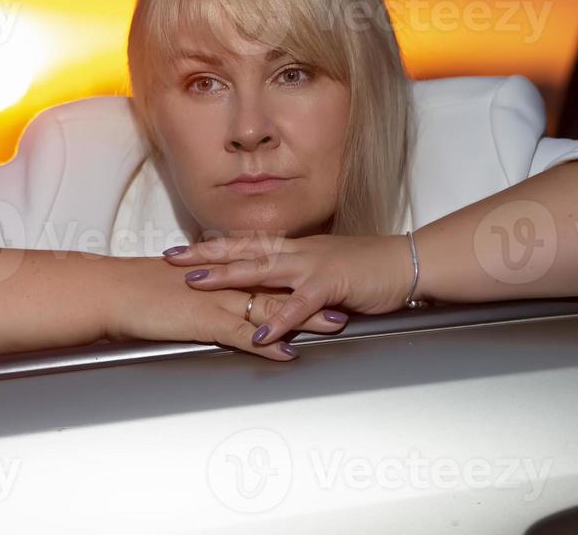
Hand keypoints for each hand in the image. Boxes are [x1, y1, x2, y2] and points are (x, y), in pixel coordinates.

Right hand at [97, 256, 352, 361]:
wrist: (112, 292)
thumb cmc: (136, 289)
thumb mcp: (174, 283)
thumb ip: (197, 286)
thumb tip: (208, 290)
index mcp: (217, 271)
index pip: (263, 270)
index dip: (295, 274)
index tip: (321, 277)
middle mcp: (222, 282)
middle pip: (277, 285)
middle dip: (312, 292)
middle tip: (345, 295)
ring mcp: (216, 301)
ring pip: (269, 307)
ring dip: (303, 317)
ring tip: (334, 324)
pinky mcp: (205, 321)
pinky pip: (243, 334)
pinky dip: (268, 342)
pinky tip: (287, 351)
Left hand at [162, 233, 414, 345]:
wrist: (405, 262)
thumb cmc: (368, 267)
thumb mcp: (324, 266)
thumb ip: (297, 277)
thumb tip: (274, 287)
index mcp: (295, 248)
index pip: (245, 244)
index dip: (213, 246)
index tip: (182, 249)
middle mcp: (297, 252)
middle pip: (242, 250)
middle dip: (205, 255)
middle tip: (172, 259)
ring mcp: (311, 266)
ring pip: (261, 269)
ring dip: (227, 277)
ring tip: (196, 284)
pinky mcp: (330, 285)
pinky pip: (298, 304)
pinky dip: (277, 320)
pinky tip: (259, 334)